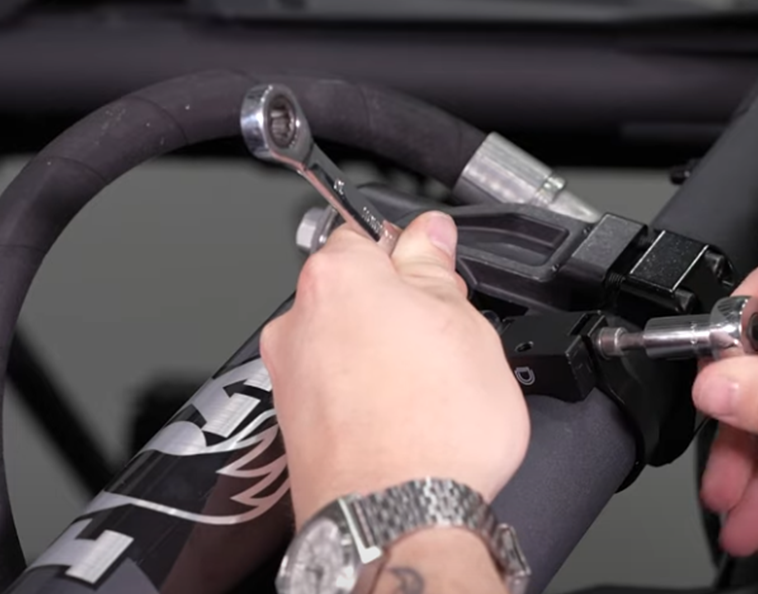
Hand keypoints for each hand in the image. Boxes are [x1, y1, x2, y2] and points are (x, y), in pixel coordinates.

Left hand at [260, 212, 530, 523]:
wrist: (397, 522)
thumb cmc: (434, 432)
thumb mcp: (466, 327)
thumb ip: (437, 270)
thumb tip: (430, 237)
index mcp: (338, 279)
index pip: (371, 235)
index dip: (414, 255)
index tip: (439, 277)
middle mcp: (298, 323)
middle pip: (355, 293)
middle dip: (398, 311)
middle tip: (446, 343)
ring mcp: (291, 377)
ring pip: (345, 344)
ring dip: (382, 357)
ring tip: (429, 393)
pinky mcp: (294, 426)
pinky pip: (337, 391)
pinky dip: (365, 398)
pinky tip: (404, 423)